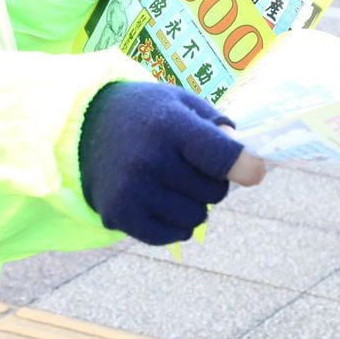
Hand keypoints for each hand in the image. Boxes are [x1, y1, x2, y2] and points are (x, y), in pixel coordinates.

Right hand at [78, 82, 265, 244]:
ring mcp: (132, 191)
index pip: (220, 156)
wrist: (85, 126)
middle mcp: (148, 159)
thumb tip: (248, 163)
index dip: (244, 166)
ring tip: (173, 181)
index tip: (255, 172)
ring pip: (197, 217)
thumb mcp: (182, 103)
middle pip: (215, 191)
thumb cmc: (148, 113)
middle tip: (189, 163)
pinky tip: (162, 201)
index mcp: (168, 124)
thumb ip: (219, 127)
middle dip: (212, 180)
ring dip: (195, 204)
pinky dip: (176, 223)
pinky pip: (172, 235)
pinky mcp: (119, 215)